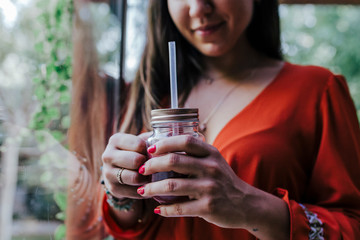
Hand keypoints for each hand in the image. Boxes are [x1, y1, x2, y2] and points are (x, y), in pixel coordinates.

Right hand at [101, 132, 151, 199]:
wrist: (120, 170)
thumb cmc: (136, 152)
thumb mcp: (142, 141)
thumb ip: (154, 137)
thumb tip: (172, 132)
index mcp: (115, 140)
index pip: (138, 145)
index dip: (149, 150)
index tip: (151, 153)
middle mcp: (108, 155)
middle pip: (135, 161)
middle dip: (147, 164)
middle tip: (153, 165)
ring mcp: (108, 173)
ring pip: (135, 177)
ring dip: (147, 178)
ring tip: (152, 175)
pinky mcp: (113, 189)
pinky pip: (135, 191)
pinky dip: (145, 190)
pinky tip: (148, 185)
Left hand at [137, 135, 252, 227]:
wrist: (246, 204)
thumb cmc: (224, 181)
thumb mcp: (215, 161)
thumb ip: (195, 154)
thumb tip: (165, 148)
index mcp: (211, 154)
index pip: (185, 141)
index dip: (165, 143)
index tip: (150, 149)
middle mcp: (211, 168)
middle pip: (174, 161)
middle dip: (152, 166)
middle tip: (142, 170)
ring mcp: (209, 188)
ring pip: (171, 185)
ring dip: (152, 189)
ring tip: (142, 190)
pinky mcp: (208, 207)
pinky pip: (179, 208)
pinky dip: (164, 209)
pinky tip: (157, 209)